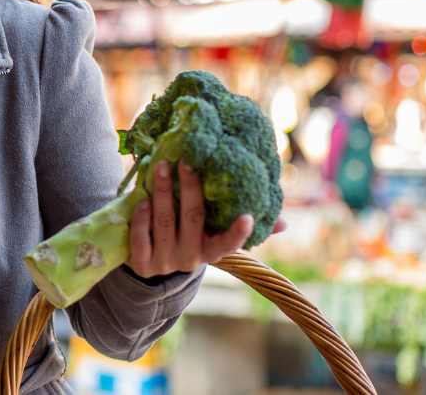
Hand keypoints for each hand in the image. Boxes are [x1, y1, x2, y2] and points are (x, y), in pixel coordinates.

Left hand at [126, 161, 284, 278]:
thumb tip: (285, 223)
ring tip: (160, 166)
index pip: (229, 245)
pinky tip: (142, 198)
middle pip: (193, 220)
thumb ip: (241, 224)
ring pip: (165, 223)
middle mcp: (190, 259)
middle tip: (185, 161)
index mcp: (211, 251)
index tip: (247, 216)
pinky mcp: (141, 264)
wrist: (148, 262)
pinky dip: (141, 216)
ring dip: (162, 192)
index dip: (238, 233)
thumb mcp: (210, 232)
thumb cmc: (185, 235)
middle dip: (190, 188)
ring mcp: (165, 262)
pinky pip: (141, 237)